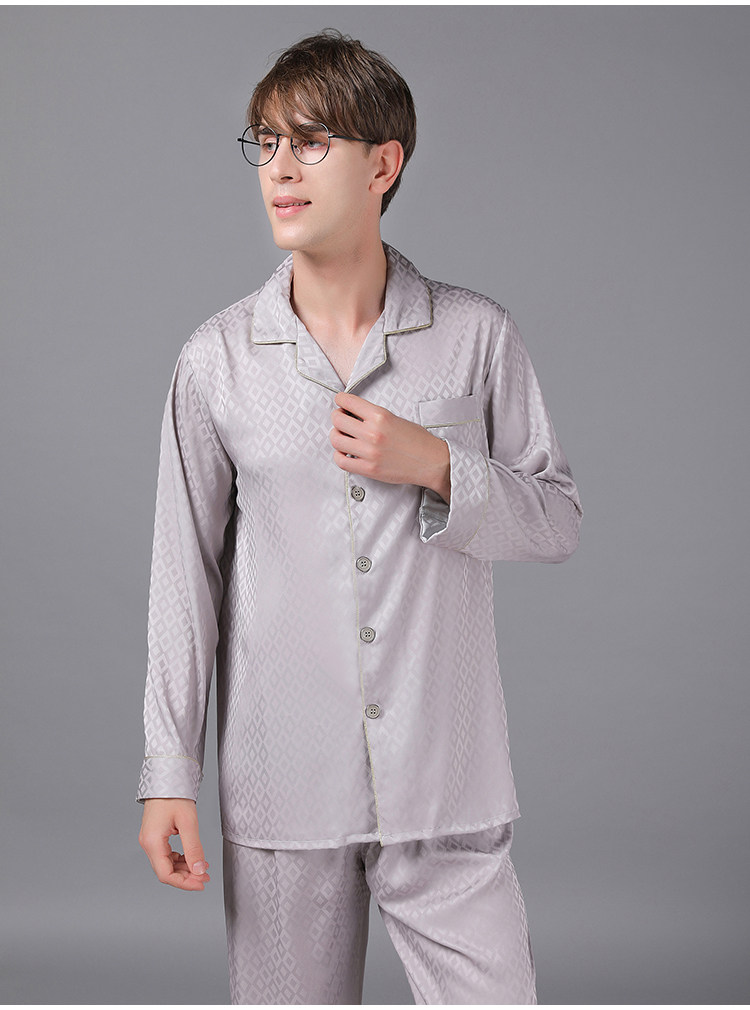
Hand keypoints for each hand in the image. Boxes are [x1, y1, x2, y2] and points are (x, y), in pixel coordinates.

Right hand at [138, 798, 209, 890]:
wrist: (167, 778)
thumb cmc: (175, 795)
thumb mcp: (188, 822)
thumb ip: (194, 848)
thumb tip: (199, 870)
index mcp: (153, 842)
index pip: (166, 874)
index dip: (184, 883)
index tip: (202, 883)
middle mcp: (147, 844)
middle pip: (165, 871)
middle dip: (186, 877)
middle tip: (206, 877)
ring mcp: (150, 840)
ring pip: (166, 864)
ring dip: (184, 869)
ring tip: (202, 868)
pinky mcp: (155, 836)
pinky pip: (166, 855)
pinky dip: (179, 860)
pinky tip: (192, 858)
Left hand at [330, 391, 450, 501]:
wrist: (431, 461)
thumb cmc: (417, 440)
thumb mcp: (395, 418)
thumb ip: (372, 415)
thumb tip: (351, 412)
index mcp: (380, 416)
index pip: (347, 401)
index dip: (340, 400)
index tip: (340, 402)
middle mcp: (372, 433)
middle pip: (337, 420)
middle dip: (337, 418)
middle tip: (342, 420)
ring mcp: (369, 452)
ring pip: (336, 440)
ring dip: (336, 436)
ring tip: (343, 437)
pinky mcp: (369, 469)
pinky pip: (341, 461)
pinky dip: (339, 456)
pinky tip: (346, 453)